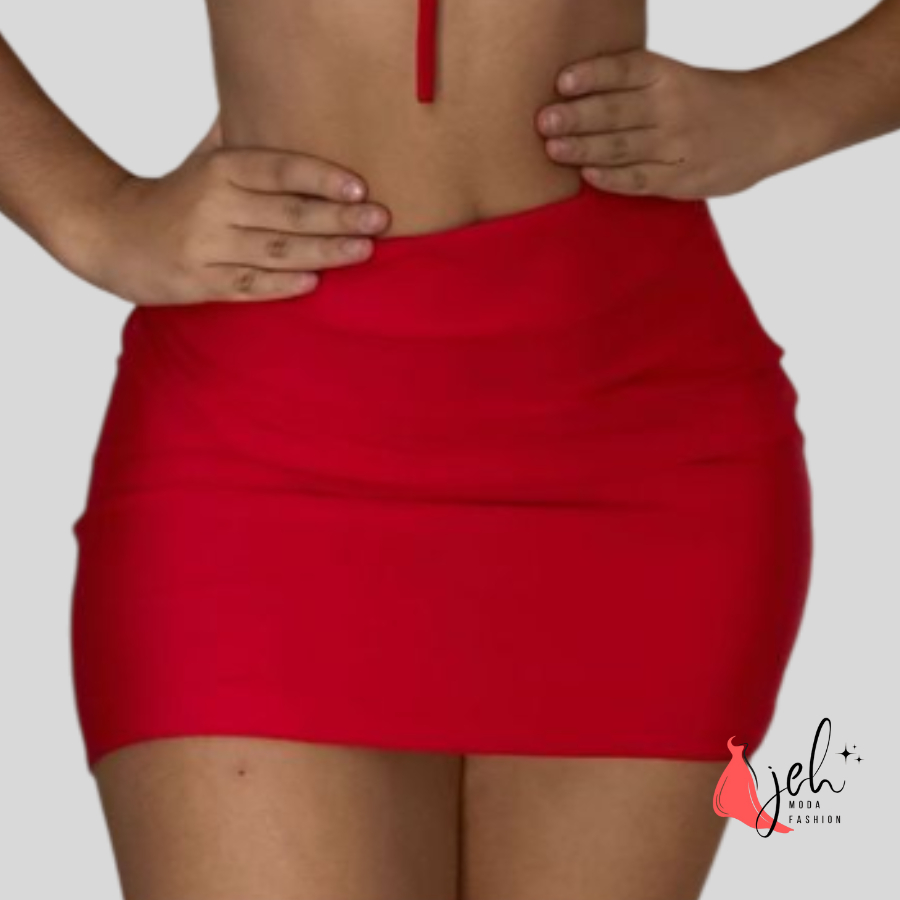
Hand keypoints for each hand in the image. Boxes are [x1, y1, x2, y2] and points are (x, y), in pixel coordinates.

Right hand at [70, 138, 391, 305]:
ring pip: (274, 251)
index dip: (320, 177)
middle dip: (337, 218)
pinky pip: (248, 286)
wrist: (111, 234)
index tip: (360, 187)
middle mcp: (214, 206)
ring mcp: (206, 247)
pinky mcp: (200, 283)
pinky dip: (282, 286)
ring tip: (363, 251)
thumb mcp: (202, 160)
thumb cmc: (176, 196)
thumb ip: (241, 138)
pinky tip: (315, 284)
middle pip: (286, 213)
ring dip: (323, 252)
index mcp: (220, 169)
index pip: (278, 169)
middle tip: (380, 221)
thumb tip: (283, 101)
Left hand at [535, 48, 785, 199]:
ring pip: (624, 147)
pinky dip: (612, 178)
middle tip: (544, 120)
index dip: (593, 75)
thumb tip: (569, 95)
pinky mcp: (681, 178)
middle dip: (577, 116)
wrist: (769, 124)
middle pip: (618, 111)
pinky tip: (587, 175)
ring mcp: (678, 144)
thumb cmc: (705, 100)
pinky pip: (640, 179)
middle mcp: (673, 106)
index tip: (562, 81)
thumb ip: (631, 86)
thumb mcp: (675, 78)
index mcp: (669, 74)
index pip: (626, 70)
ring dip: (584, 148)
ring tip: (553, 148)